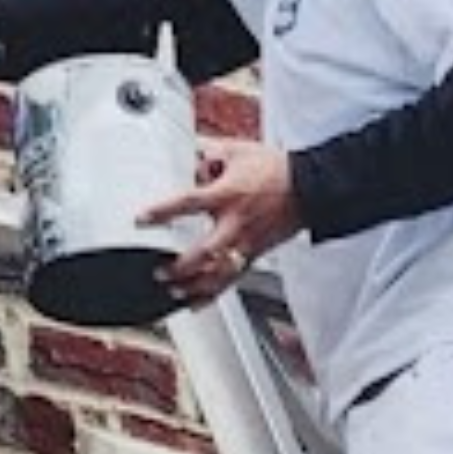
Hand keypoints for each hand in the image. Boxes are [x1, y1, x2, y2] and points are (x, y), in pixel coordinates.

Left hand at [140, 137, 300, 306]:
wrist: (311, 188)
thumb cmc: (277, 169)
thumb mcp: (239, 151)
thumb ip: (210, 152)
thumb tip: (190, 153)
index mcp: (227, 195)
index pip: (188, 204)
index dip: (163, 211)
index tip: (141, 219)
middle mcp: (235, 223)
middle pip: (203, 253)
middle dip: (180, 266)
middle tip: (159, 270)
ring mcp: (247, 243)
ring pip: (218, 274)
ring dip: (194, 286)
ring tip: (174, 291)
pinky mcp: (255, 254)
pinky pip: (232, 280)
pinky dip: (212, 294)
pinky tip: (197, 302)